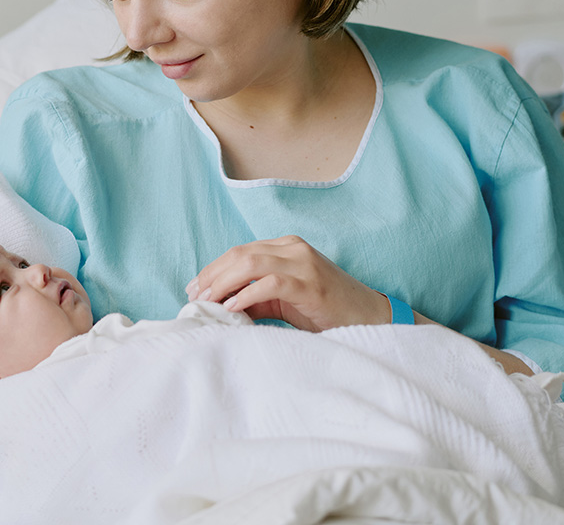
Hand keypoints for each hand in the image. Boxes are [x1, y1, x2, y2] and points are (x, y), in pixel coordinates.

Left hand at [186, 235, 389, 331]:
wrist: (370, 317)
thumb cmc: (326, 310)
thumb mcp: (284, 299)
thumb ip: (256, 295)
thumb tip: (219, 304)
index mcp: (286, 246)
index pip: (240, 251)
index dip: (213, 268)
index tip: (194, 288)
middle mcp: (293, 248)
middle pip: (240, 254)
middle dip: (212, 275)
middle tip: (194, 296)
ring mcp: (303, 263)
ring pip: (251, 262)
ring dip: (223, 283)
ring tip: (207, 301)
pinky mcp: (310, 283)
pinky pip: (270, 283)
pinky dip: (247, 294)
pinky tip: (232, 308)